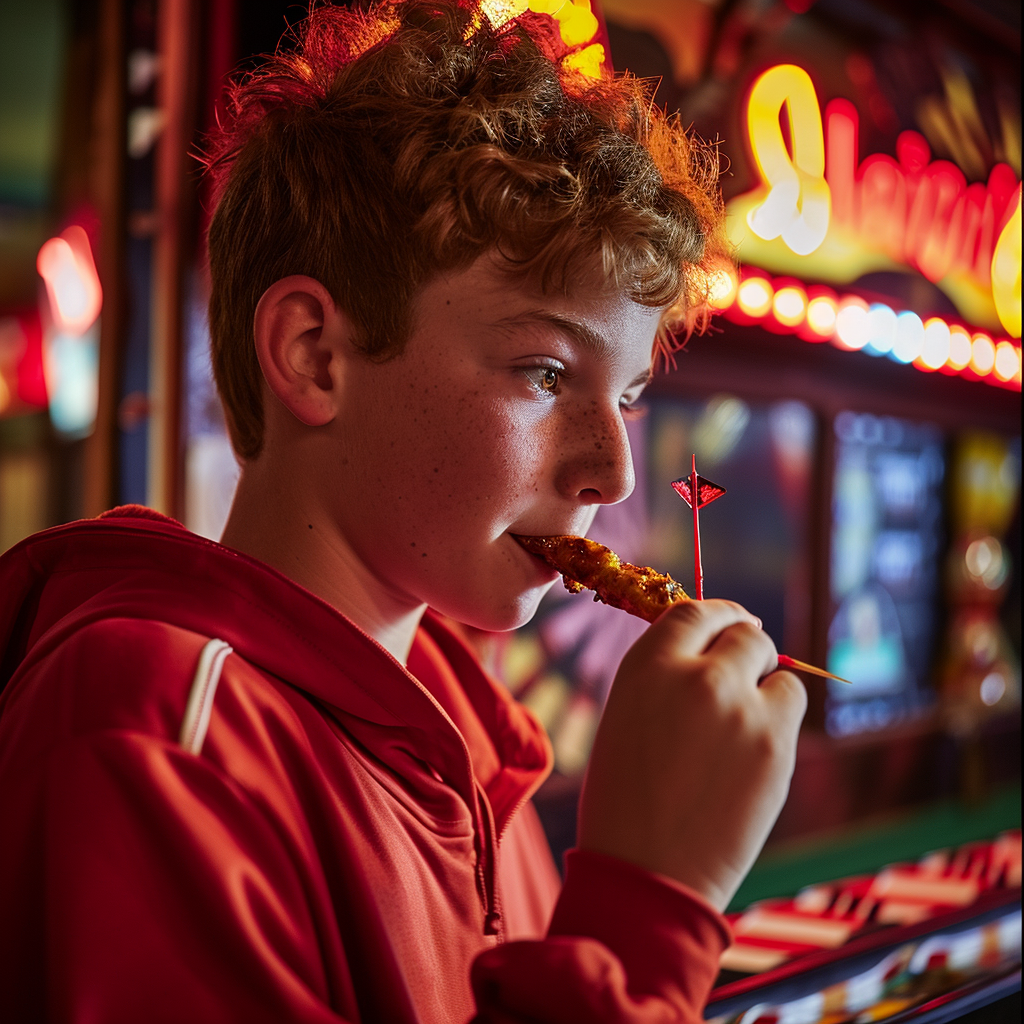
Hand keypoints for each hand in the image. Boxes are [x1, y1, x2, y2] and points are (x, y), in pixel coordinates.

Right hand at [577, 600, 806, 911]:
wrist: (647, 873)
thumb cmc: (624, 799)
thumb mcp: (626, 715)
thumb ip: (665, 676)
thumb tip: (710, 652)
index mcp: (646, 665)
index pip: (693, 611)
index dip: (717, 615)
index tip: (730, 624)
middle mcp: (694, 674)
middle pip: (743, 631)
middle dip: (745, 645)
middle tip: (746, 666)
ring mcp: (740, 707)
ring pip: (774, 664)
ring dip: (765, 680)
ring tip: (745, 719)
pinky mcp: (775, 743)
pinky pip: (791, 700)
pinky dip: (780, 714)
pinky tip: (756, 746)